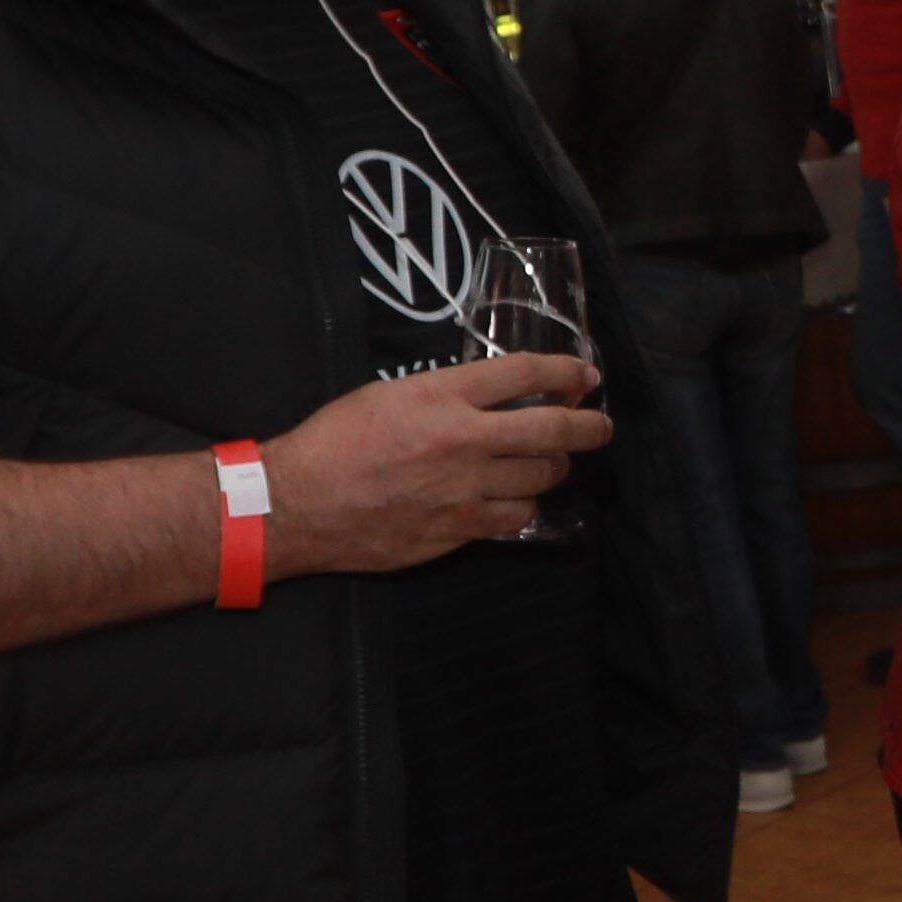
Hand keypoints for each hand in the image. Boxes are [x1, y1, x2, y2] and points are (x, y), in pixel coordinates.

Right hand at [261, 357, 609, 570]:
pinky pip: (515, 517)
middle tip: (601, 424)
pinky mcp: (459, 529)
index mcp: (442, 395)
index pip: (525, 374)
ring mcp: (465, 489)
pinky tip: (516, 499)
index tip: (585, 374)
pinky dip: (523, 505)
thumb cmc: (333, 442)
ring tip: (551, 461)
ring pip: (541, 476)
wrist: (299, 503)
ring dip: (554, 466)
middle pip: (552, 429)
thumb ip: (444, 394)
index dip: (565, 372)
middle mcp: (464, 439)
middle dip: (590, 425)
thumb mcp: (388, 394)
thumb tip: (487, 396)